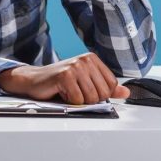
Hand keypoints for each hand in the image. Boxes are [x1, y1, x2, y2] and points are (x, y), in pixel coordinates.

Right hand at [0, 53, 130, 104]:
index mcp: (92, 59)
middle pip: (102, 93)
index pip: (112, 85)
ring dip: (79, 101)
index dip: (102, 94)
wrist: (34, 80)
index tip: (88, 91)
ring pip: (91, 97)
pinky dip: (69, 101)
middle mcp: (85, 59)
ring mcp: (75, 66)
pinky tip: (61, 92)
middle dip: (90, 99)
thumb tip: (126, 93)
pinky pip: (77, 99)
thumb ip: (106, 87)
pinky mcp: (65, 75)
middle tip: (76, 92)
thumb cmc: (60, 82)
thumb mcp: (86, 82)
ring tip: (69, 91)